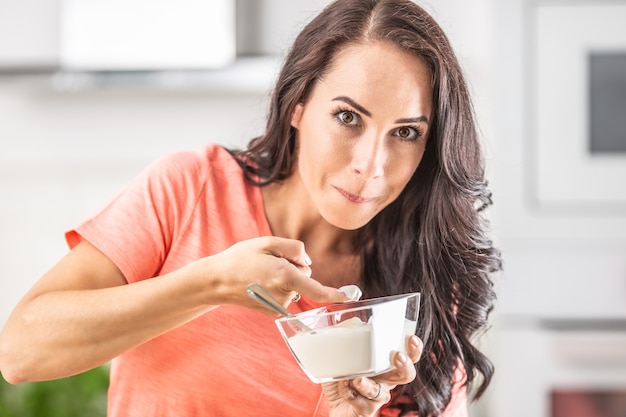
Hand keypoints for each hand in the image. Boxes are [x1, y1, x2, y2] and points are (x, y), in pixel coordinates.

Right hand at [201, 236, 345, 311]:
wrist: (217, 281)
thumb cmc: (240, 258)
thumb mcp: (267, 242)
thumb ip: (294, 248)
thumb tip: (307, 261)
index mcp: (285, 277)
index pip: (317, 288)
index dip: (335, 293)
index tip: (350, 296)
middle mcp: (284, 294)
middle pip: (304, 275)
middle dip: (293, 266)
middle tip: (268, 261)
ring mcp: (278, 305)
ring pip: (295, 284)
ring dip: (284, 276)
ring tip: (261, 271)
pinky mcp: (272, 311)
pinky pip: (285, 293)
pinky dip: (278, 286)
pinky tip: (260, 282)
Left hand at [322, 335, 423, 416]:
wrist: (333, 404)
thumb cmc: (343, 376)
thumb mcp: (342, 352)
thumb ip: (347, 336)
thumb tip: (351, 320)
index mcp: (385, 364)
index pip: (407, 354)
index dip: (414, 348)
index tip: (411, 338)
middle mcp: (385, 381)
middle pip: (407, 375)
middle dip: (405, 365)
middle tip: (397, 356)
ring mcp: (377, 396)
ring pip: (382, 393)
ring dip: (369, 385)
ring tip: (357, 379)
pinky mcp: (366, 409)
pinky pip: (362, 402)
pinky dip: (350, 393)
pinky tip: (342, 385)